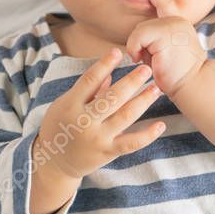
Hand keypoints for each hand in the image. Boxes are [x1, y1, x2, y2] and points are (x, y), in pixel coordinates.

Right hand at [35, 48, 165, 180]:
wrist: (53, 161)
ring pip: (125, 116)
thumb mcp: (65, 104)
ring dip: (143, 101)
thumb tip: (108, 73)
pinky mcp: (107, 152)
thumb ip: (88, 90)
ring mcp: (97, 138)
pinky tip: (161, 125)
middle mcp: (84, 121)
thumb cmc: (59, 126)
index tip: (118, 52)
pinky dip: (147, 135)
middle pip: (112, 97)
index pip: (89, 80)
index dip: (104, 65)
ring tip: (156, 88)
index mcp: (71, 105)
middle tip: (147, 69)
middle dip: (131, 82)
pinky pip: (131, 143)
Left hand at [126, 0, 207, 97]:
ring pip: (139, 30)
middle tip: (153, 60)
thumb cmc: (180, 74)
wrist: (194, 84)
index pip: (166, 4)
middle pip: (144, 24)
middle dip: (142, 44)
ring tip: (152, 61)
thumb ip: (160, 38)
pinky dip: (135, 49)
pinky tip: (144, 60)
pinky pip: (138, 36)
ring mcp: (172, 25)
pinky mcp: (164, 34)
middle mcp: (178, 21)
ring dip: (138, 48)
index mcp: (180, 24)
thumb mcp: (172, 50)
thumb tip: (139, 35)